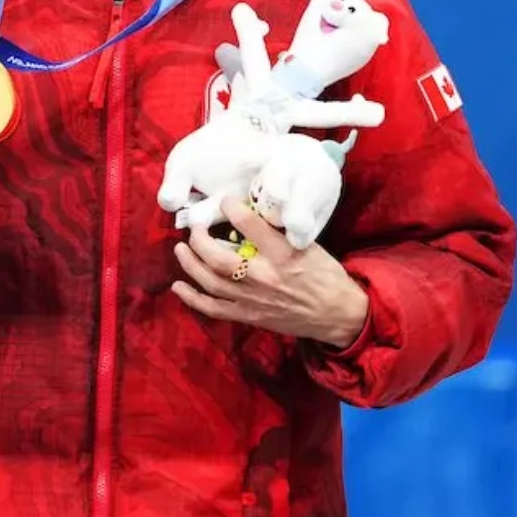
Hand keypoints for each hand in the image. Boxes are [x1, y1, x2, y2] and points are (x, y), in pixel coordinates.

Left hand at [171, 197, 368, 348]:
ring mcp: (253, 298)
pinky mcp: (249, 315)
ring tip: (180, 248)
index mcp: (283, 255)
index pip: (250, 226)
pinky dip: (193, 298)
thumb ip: (278, 233)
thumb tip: (249, 213)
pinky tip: (178, 286)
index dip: (231, 209)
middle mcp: (264, 277)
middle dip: (199, 239)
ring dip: (190, 264)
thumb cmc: (325, 275)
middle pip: (219, 258)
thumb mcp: (308, 245)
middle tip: (194, 226)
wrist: (338, 314)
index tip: (224, 200)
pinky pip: (214, 308)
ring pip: (211, 281)